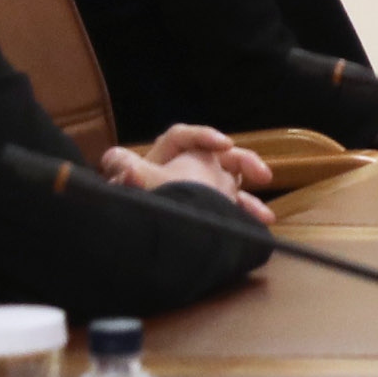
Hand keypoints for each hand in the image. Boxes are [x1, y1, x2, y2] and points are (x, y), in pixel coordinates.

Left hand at [101, 132, 278, 226]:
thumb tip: (113, 158)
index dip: (205, 137)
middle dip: (243, 162)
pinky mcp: (207, 208)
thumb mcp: (128, 182)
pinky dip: (245, 214)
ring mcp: (197, 189)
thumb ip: (122, 167)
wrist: (135, 239)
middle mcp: (183, 169)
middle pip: (218, 157)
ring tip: (264, 213)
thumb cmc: (133, 205)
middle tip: (262, 174)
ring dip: (249, 194)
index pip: (184, 137)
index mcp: (162, 158)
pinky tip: (261, 223)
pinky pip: (231, 206)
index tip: (224, 145)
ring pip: (230, 182)